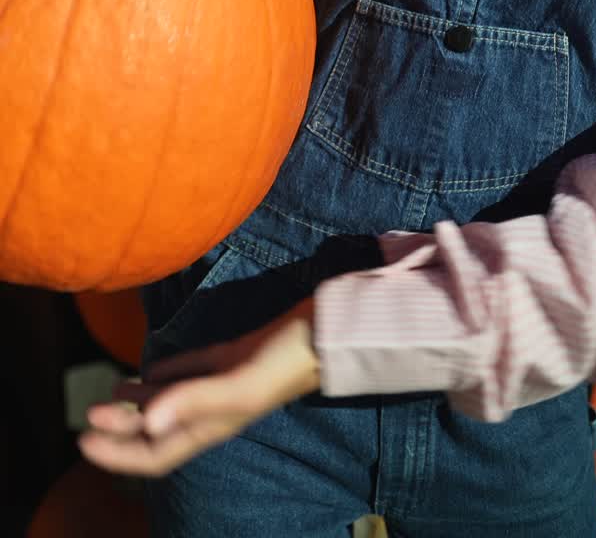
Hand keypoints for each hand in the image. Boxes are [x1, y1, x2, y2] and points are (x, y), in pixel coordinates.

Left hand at [78, 297, 318, 476]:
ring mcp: (220, 383)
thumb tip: (147, 422)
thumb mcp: (238, 385)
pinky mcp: (229, 358)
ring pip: (170, 400)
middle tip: (89, 411)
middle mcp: (211, 410)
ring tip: (111, 392)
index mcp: (211, 426)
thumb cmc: (282, 363)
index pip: (154, 453)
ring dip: (139, 401)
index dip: (117, 453)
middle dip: (120, 426)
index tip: (83, 438)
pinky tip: (150, 369)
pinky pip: (188, 372)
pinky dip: (164, 375)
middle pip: (157, 428)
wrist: (321, 334)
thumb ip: (193, 400)